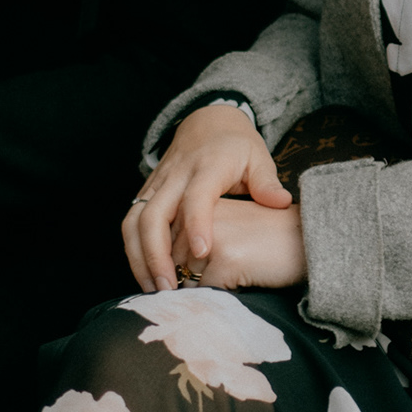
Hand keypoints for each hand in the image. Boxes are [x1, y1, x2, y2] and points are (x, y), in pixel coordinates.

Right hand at [124, 103, 291, 292]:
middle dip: (156, 253)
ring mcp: (157, 184)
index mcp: (207, 166)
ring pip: (134, 221)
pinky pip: (130, 222)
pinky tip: (146, 275)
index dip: (198, 223)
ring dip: (139, 257)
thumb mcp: (258, 157)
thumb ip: (267, 181)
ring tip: (153, 289)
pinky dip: (133, 251)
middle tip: (169, 287)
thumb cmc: (237, 146)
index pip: (197, 196)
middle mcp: (176, 176)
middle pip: (154, 214)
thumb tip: (280, 202)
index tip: (203, 252)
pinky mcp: (146, 192)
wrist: (207, 122)